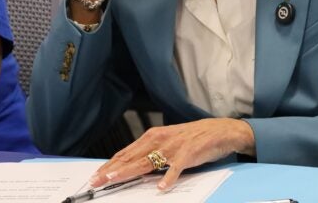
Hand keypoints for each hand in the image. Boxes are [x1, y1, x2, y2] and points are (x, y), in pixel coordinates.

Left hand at [89, 118, 255, 190]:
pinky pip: (177, 167)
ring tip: (115, 180)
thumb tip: (135, 169)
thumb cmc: (194, 137)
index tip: (96, 175)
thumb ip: (153, 154)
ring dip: (130, 171)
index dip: (111, 165)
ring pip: (148, 161)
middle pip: (132, 157)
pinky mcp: (190, 153)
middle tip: (96, 181)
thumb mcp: (169, 143)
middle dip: (112, 170)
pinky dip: (169, 177)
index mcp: (154, 136)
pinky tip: (161, 187)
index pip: (127, 152)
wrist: (221, 130)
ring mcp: (175, 146)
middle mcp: (161, 139)